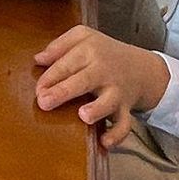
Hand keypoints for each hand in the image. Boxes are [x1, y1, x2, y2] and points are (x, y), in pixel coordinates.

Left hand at [33, 26, 170, 147]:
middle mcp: (103, 71)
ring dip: (97, 110)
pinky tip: (103, 142)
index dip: (50, 77)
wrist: (140, 68)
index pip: (66, 63)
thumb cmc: (103, 52)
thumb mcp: (82, 37)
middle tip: (44, 102)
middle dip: (63, 91)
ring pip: (108, 102)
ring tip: (84, 116)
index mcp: (90, 51)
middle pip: (84, 80)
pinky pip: (124, 124)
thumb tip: (38, 59)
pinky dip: (116, 135)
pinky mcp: (124, 109)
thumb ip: (59, 45)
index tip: (38, 89)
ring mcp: (115, 91)